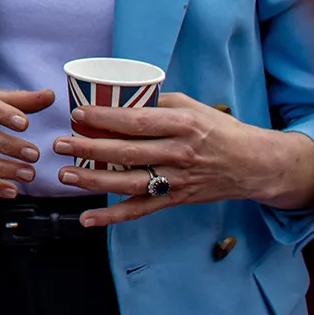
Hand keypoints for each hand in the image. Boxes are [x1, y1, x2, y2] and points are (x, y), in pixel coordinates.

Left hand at [52, 94, 313, 227]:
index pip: (136, 121)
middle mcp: (178, 153)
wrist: (254, 165)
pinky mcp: (176, 199)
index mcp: (182, 124)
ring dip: (93, 180)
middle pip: (125, 152)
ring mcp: (177, 180)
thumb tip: (117, 95)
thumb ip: (157, 102)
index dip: (104, 118)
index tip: (77, 114)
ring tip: (65, 175)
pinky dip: (113, 217)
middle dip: (88, 148)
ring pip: (127, 182)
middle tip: (59, 143)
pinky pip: (140, 210)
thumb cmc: (219, 130)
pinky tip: (88, 219)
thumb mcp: (192, 106)